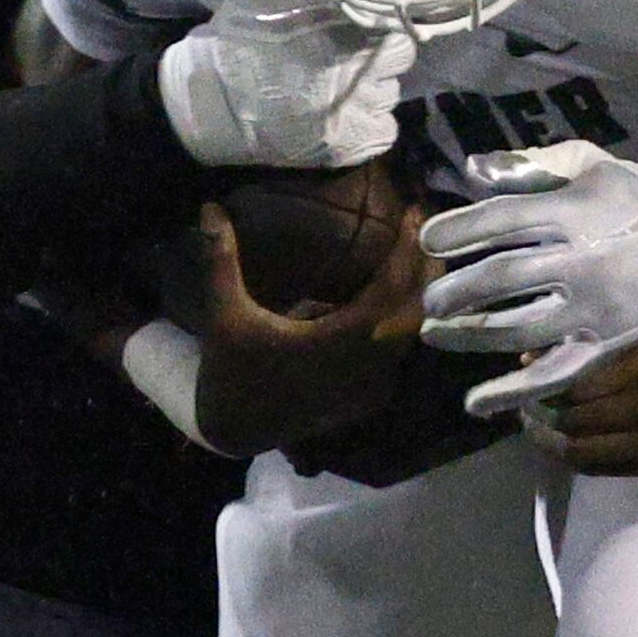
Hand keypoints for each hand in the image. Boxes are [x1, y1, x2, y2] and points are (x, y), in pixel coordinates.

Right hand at [158, 0, 415, 167]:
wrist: (213, 101)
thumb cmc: (242, 28)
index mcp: (346, 20)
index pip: (396, 7)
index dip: (380, 8)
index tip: (358, 13)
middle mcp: (363, 66)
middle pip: (402, 50)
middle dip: (381, 45)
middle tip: (349, 47)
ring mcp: (360, 110)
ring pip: (393, 90)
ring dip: (374, 83)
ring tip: (339, 79)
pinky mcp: (354, 144)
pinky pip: (386, 126)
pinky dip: (370, 118)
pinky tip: (342, 109)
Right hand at [194, 200, 429, 453]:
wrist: (234, 430)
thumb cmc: (230, 370)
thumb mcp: (223, 314)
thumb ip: (221, 259)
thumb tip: (209, 206)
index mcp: (336, 343)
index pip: (391, 291)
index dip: (408, 251)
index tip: (417, 213)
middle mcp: (364, 367)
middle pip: (416, 310)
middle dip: (426, 266)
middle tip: (427, 224)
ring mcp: (371, 387)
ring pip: (415, 334)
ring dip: (421, 293)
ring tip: (420, 251)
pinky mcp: (369, 397)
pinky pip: (402, 353)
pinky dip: (409, 321)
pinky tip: (402, 296)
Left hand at [418, 141, 637, 416]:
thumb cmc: (622, 196)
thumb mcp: (584, 163)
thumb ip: (529, 165)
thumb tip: (472, 169)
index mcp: (575, 211)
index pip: (504, 219)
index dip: (460, 230)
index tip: (428, 240)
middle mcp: (584, 260)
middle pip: (505, 277)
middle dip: (457, 289)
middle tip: (430, 299)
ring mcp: (596, 308)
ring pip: (520, 330)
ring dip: (470, 336)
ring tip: (435, 333)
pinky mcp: (605, 345)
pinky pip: (554, 375)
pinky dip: (513, 393)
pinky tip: (475, 403)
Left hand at [520, 317, 637, 474]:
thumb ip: (604, 355)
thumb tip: (546, 360)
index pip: (577, 392)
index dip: (546, 390)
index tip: (530, 382)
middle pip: (576, 426)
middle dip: (543, 419)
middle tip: (526, 407)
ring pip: (586, 456)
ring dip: (555, 445)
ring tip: (539, 430)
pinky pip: (609, 469)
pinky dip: (583, 458)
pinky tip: (569, 444)